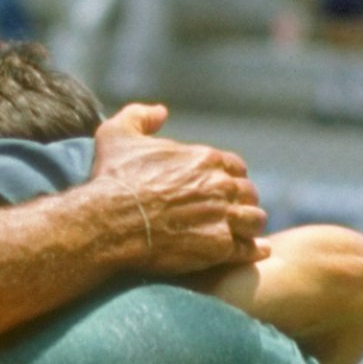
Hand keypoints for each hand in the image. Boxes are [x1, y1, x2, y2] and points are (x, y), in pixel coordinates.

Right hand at [87, 102, 267, 274]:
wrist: (108, 221)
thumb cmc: (113, 180)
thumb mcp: (117, 135)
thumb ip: (139, 117)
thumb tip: (161, 112)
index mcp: (205, 159)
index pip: (235, 167)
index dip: (230, 178)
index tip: (220, 190)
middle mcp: (220, 185)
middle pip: (248, 193)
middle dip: (241, 203)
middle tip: (230, 215)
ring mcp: (222, 217)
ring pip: (254, 220)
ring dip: (248, 226)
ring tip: (241, 234)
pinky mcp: (218, 247)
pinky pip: (248, 249)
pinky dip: (252, 250)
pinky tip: (252, 251)